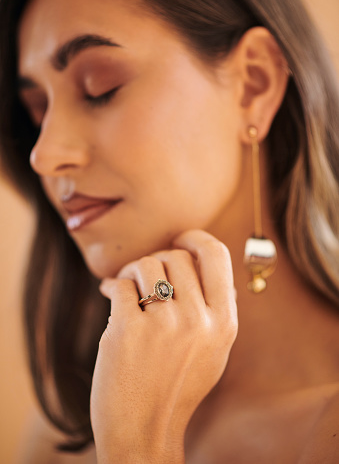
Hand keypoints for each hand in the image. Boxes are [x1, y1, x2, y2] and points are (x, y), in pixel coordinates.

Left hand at [90, 229, 237, 463]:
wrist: (144, 430)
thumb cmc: (177, 387)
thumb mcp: (213, 350)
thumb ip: (214, 307)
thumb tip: (201, 261)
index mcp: (224, 323)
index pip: (217, 255)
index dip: (196, 238)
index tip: (180, 238)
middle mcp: (199, 320)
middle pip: (175, 256)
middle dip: (156, 260)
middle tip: (143, 277)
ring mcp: (164, 324)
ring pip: (146, 265)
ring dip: (132, 272)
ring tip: (126, 288)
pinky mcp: (128, 329)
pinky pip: (120, 285)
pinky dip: (112, 286)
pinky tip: (109, 296)